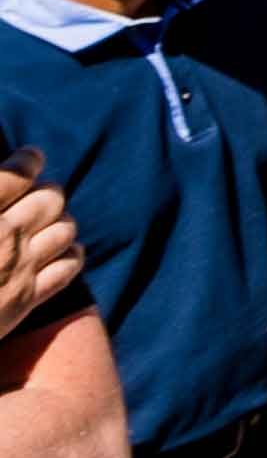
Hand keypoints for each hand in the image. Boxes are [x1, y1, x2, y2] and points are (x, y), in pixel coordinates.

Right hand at [0, 160, 82, 332]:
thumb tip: (1, 179)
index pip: (19, 172)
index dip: (28, 160)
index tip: (30, 158)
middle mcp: (4, 235)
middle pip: (51, 197)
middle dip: (47, 191)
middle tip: (38, 192)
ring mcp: (18, 268)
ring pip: (65, 228)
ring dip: (60, 221)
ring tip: (48, 222)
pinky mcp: (25, 300)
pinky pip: (67, 267)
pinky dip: (69, 254)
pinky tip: (59, 252)